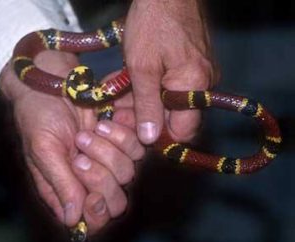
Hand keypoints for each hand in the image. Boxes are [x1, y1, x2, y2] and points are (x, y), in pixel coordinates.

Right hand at [0, 51, 143, 234]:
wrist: (55, 83)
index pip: (94, 221)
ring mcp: (111, 160)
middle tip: (80, 155)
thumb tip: (73, 220)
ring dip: (107, 151)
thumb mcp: (44, 150)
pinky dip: (121, 136)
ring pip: (127, 173)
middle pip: (116, 202)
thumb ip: (59, 184)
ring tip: (87, 132)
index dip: (97, 213)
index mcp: (68, 189)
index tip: (91, 195)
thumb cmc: (40, 117)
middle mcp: (92, 180)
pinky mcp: (123, 141)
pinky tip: (103, 122)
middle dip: (101, 178)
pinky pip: (137, 149)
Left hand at [124, 0, 217, 143]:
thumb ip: (146, 105)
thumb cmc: (153, 22)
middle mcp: (203, 85)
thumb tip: (150, 138)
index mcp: (194, 86)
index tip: (137, 130)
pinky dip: (153, 89)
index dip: (160, 135)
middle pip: (176, 118)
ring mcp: (199, 74)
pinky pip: (173, 88)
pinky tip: (132, 84)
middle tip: (121, 112)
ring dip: (146, 103)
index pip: (183, 131)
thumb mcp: (142, 67)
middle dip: (148, 117)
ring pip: (171, 103)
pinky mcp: (192, 66)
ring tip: (119, 96)